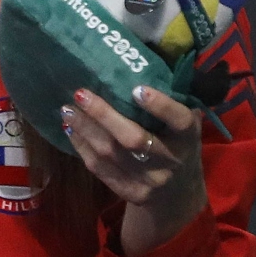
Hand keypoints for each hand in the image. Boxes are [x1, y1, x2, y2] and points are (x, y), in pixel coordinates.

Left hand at [62, 86, 207, 256]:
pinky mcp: (130, 193)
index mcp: (188, 137)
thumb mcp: (183, 124)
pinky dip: (82, 147)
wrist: (177, 193)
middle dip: (104, 115)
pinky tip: (71, 129)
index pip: (178, 121)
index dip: (160, 105)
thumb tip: (139, 63)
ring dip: (85, 129)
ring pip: (111, 154)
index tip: (137, 88)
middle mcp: (171, 161)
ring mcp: (150, 181)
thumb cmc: (175, 144)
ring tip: (67, 109)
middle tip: (81, 94)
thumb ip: (171, 100)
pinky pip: (100, 169)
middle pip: (134, 139)